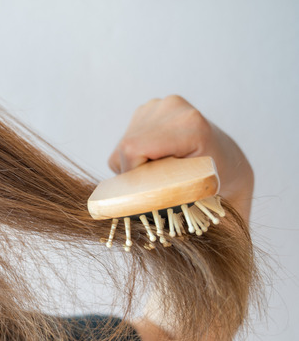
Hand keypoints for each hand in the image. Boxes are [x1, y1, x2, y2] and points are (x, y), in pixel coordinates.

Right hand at [107, 95, 253, 222]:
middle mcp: (173, 107)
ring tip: (160, 179)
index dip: (132, 177)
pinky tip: (155, 165)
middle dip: (133, 177)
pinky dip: (132, 160)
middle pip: (126, 148)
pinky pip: (124, 141)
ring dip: (132, 169)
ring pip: (122, 146)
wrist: (229, 162)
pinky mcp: (148, 109)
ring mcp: (159, 105)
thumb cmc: (224, 188)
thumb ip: (187, 219)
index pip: (134, 148)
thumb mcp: (212, 206)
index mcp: (190, 124)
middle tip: (156, 194)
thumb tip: (164, 247)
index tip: (147, 199)